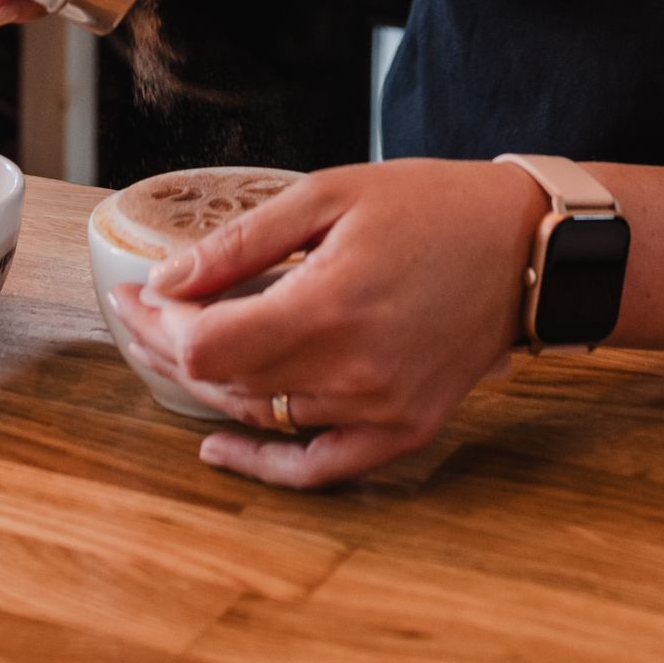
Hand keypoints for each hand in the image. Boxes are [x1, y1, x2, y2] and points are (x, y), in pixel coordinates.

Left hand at [108, 158, 546, 488]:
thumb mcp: (330, 195)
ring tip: (169, 350)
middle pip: (225, 382)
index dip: (160, 324)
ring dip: (207, 386)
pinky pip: (320, 467)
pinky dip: (265, 463)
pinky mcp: (404, 430)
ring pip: (262, 415)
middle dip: (167, 347)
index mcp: (330, 306)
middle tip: (139, 314)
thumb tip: (167, 281)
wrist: (525, 247)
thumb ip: (243, 243)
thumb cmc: (430, 206)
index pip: (208, 346)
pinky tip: (216, 445)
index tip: (139, 293)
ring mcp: (380, 410)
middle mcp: (353, 372)